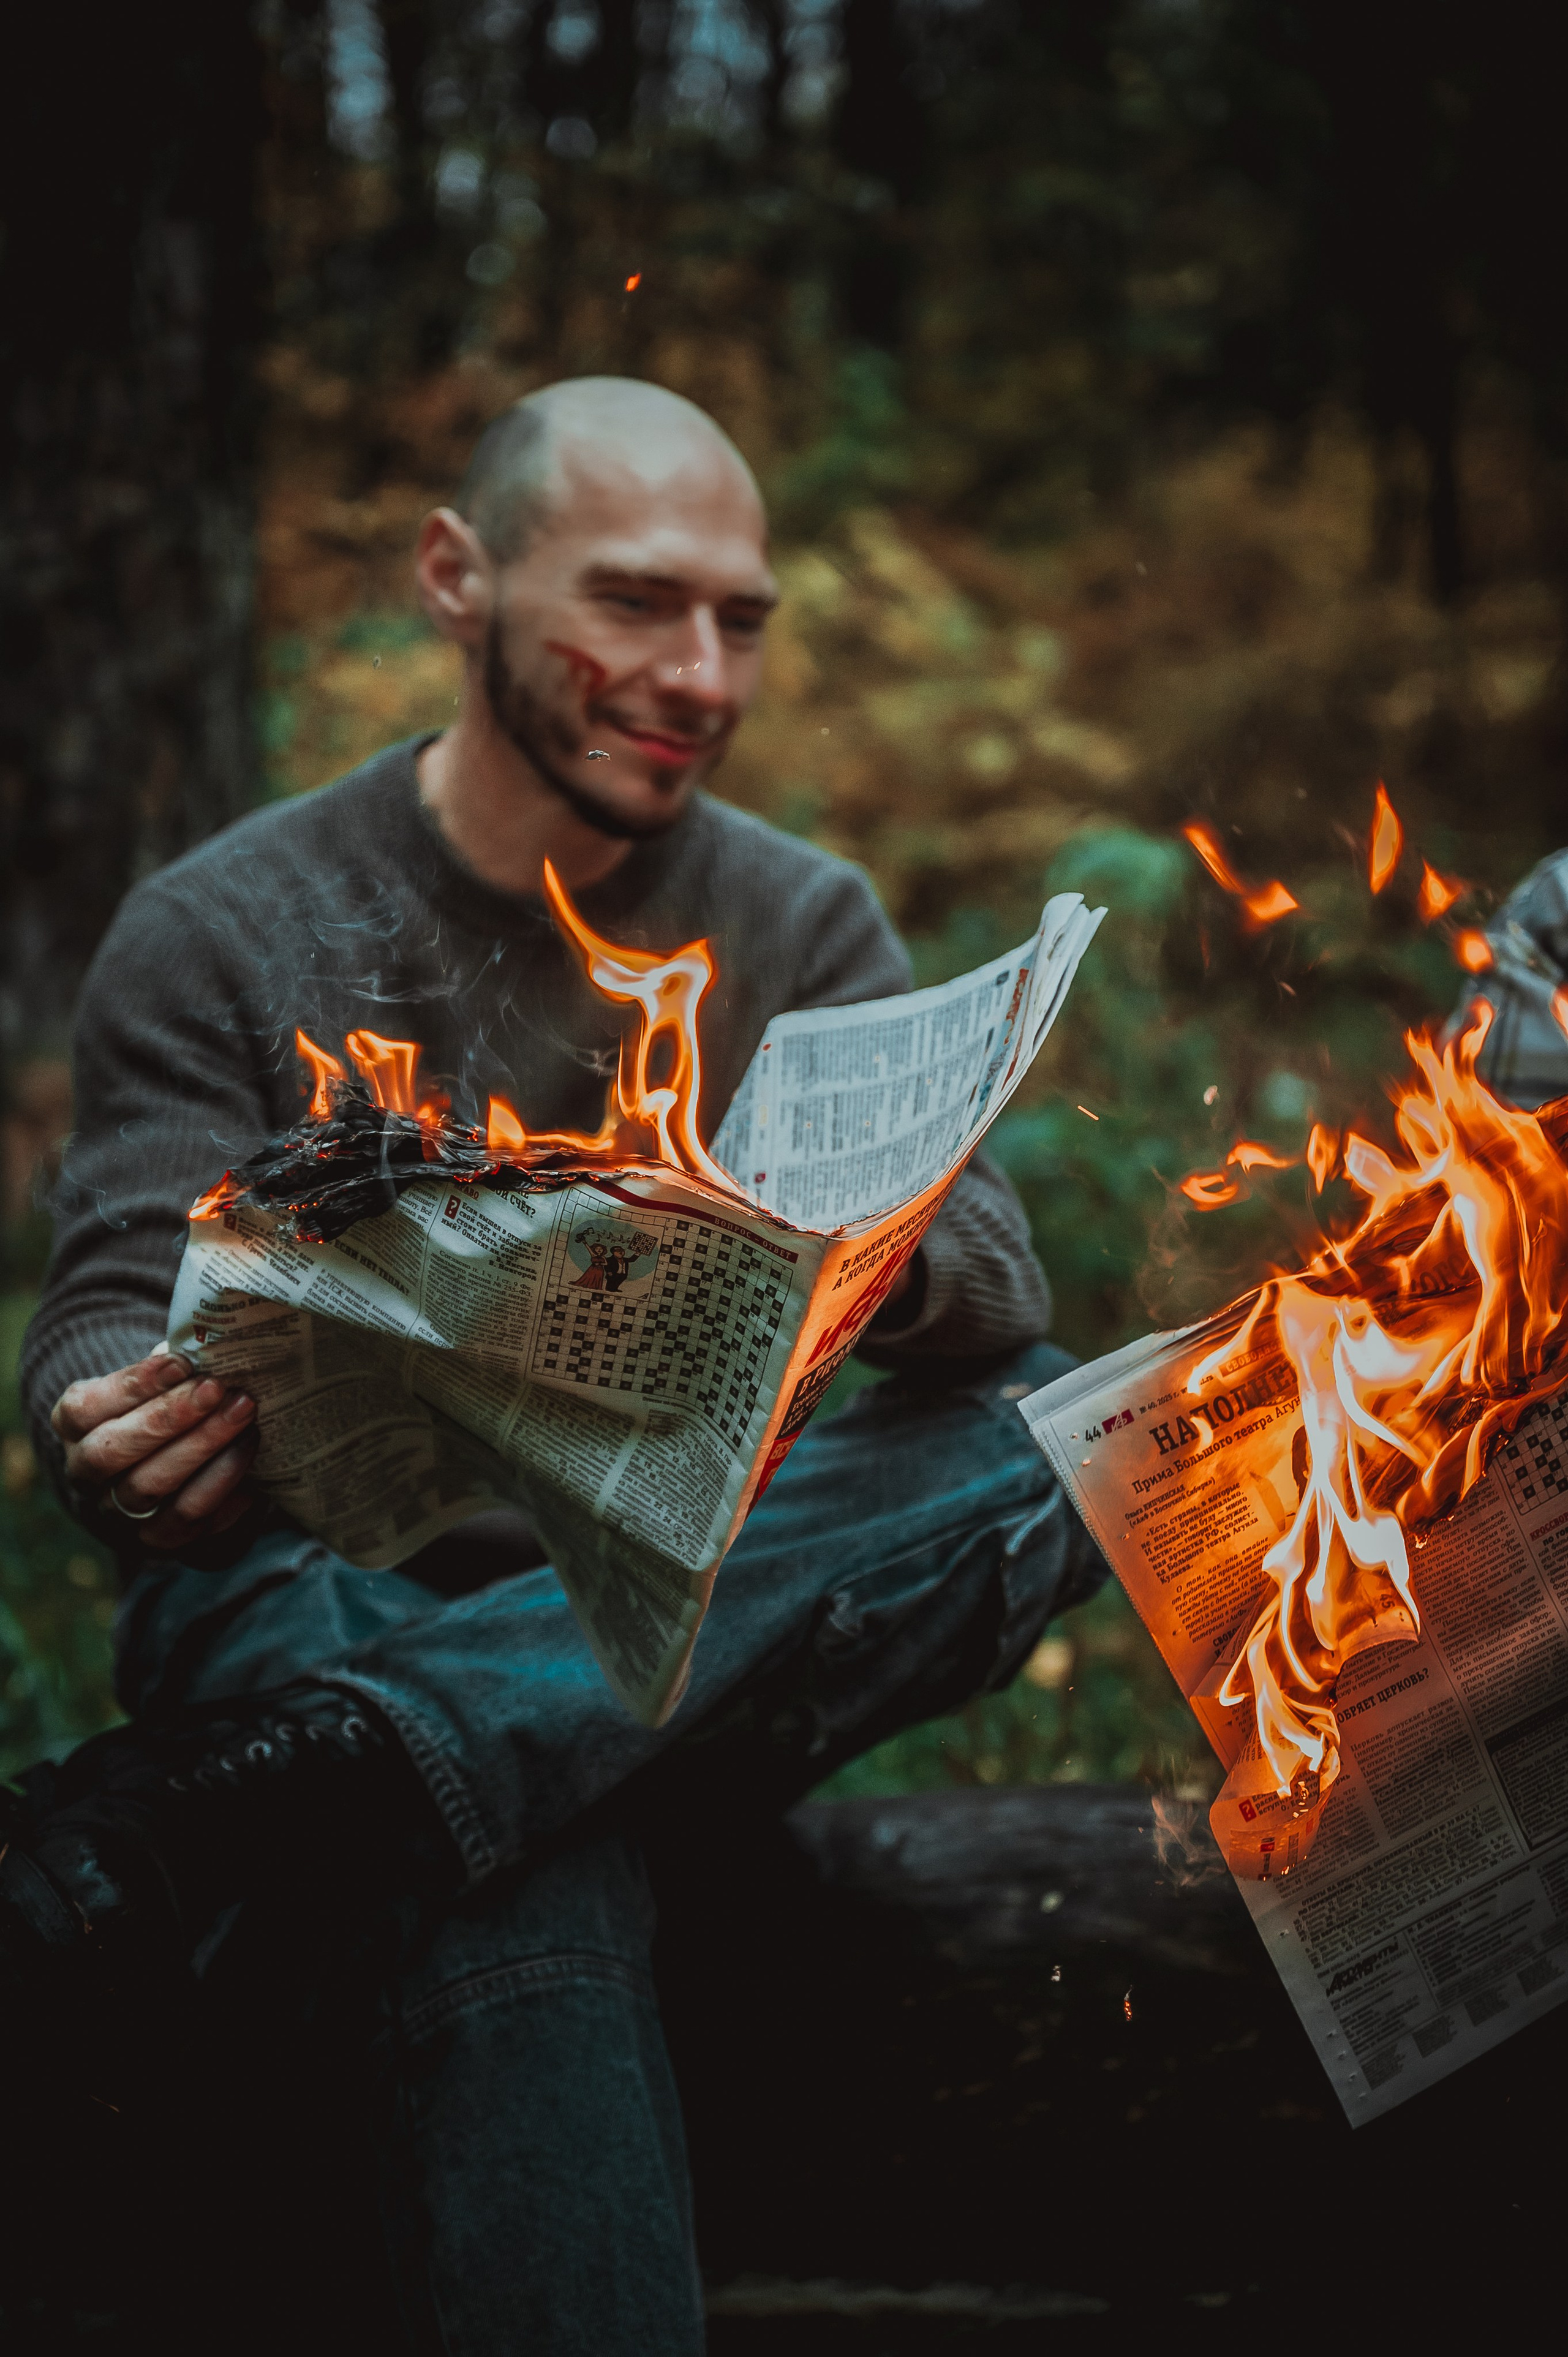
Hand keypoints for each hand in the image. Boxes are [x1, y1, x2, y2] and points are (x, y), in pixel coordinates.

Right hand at [51, 1348, 258, 1551]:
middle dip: (170, 1418)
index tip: (181, 1363)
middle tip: (219, 1389)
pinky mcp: (156, 1540)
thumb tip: (213, 1350)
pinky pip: (186, 1522)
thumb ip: (175, 1369)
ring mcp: (118, 1512)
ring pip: (149, 1487)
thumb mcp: (160, 1380)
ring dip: (203, 1450)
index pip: (84, 1408)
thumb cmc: (167, 1404)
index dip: (131, 1385)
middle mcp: (86, 1473)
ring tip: (245, 1417)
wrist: (170, 1464)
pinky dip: (220, 1489)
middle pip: (112, 1451)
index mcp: (75, 1426)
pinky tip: (248, 1459)